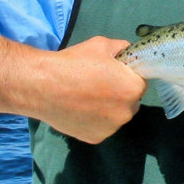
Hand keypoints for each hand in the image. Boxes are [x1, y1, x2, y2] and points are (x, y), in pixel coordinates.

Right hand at [29, 36, 146, 143]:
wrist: (43, 85)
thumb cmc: (75, 62)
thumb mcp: (103, 45)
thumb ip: (123, 49)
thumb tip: (128, 54)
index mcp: (133, 89)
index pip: (139, 82)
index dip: (126, 76)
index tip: (112, 73)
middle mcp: (126, 113)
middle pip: (130, 101)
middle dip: (120, 93)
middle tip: (98, 84)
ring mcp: (111, 128)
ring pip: (116, 115)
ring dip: (108, 108)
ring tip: (86, 96)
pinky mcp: (95, 138)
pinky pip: (101, 126)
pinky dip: (95, 120)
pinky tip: (80, 109)